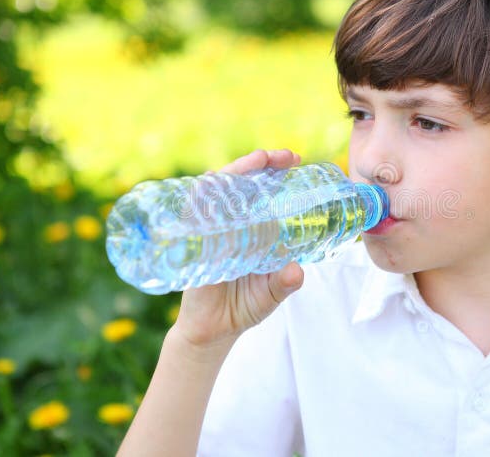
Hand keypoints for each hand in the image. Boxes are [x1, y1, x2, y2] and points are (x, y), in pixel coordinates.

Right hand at [170, 149, 304, 350]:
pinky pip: (193, 213)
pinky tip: (212, 184)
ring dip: (236, 172)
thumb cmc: (243, 307)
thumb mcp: (270, 294)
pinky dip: (202, 197)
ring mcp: (211, 230)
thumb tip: (297, 271)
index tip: (294, 159)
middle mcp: (232, 224)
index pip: (263, 191)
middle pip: (241, 183)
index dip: (275, 172)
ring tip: (257, 160)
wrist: (213, 332)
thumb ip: (284, 283)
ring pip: (218, 190)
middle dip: (260, 164)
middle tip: (280, 156)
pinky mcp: (192, 241)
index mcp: (254, 229)